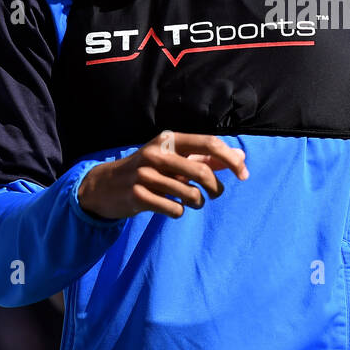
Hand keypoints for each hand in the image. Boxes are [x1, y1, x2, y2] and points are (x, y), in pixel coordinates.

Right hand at [77, 131, 247, 220]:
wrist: (106, 185)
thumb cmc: (149, 169)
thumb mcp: (174, 158)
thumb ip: (206, 157)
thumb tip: (241, 158)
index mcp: (169, 139)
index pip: (209, 143)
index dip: (231, 159)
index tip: (244, 174)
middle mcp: (156, 153)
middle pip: (202, 171)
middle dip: (216, 187)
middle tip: (215, 194)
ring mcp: (145, 175)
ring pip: (190, 193)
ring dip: (199, 202)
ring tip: (194, 202)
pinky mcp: (137, 196)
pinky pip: (175, 209)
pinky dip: (180, 211)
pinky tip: (174, 207)